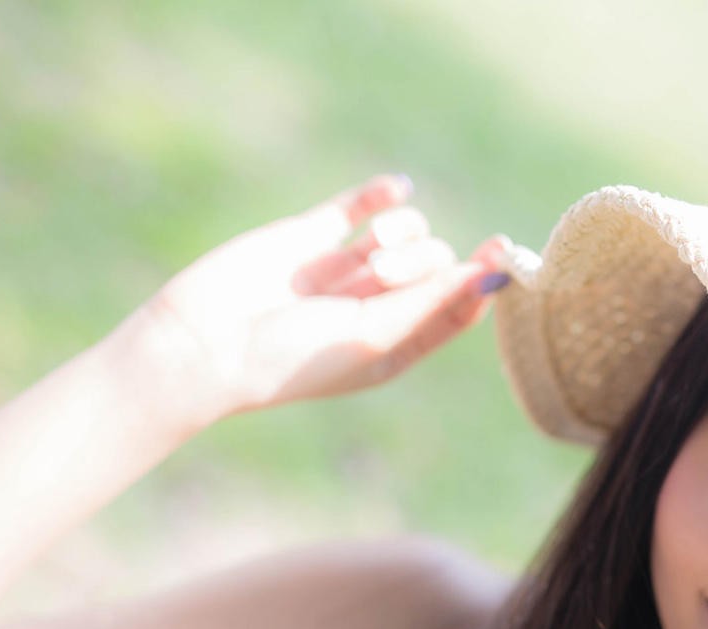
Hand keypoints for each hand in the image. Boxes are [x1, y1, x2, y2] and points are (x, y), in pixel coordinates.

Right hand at [102, 174, 510, 431]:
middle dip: (420, 262)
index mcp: (397, 345)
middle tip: (379, 275)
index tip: (502, 251)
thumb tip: (487, 274)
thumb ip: (430, 301)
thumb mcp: (374, 336)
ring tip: (370, 255)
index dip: (482, 280)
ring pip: (406, 232)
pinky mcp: (310, 236)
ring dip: (401, 233)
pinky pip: (359, 206)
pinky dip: (382, 195)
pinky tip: (395, 190)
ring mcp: (344, 269)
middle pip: (435, 263)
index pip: (458, 308)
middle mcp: (375, 307)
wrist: (205, 346)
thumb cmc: (292, 359)